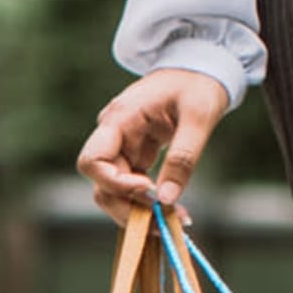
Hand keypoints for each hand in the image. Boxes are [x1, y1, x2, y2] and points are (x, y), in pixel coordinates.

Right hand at [76, 68, 230, 228]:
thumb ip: (183, 157)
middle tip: (163, 223)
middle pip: (102, 185)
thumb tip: (166, 201)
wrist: (200, 70)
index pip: (92, 161)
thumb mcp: (199, 117)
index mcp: (120, 119)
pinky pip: (134, 189)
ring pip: (116, 192)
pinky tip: (174, 212)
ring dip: (140, 212)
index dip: (114, 183)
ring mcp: (124, 148)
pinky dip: (150, 204)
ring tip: (173, 221)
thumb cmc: (198, 84)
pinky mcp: (137, 157)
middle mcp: (114, 135)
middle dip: (129, 208)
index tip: (149, 189)